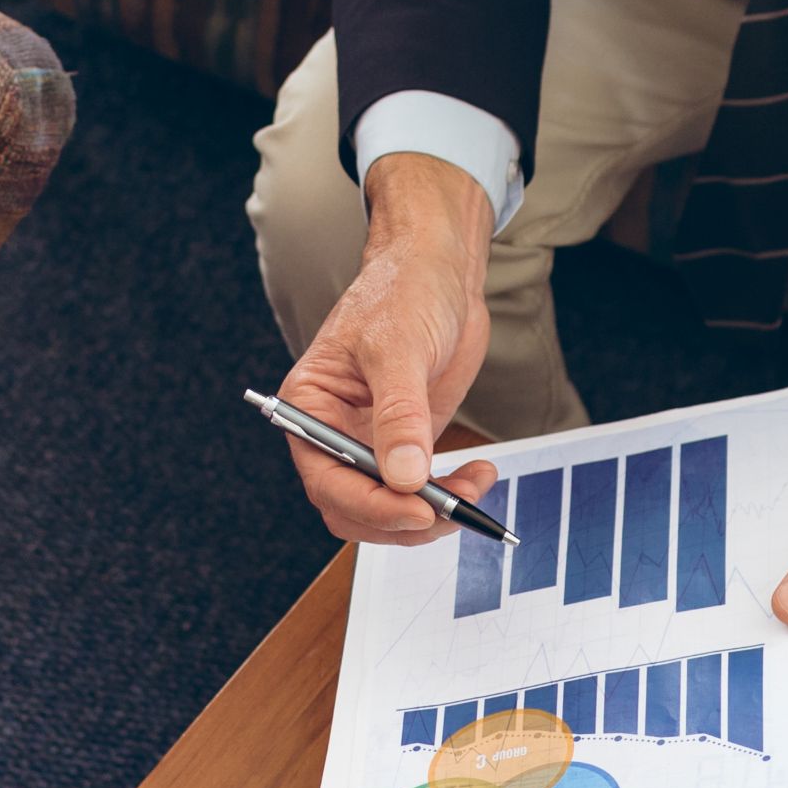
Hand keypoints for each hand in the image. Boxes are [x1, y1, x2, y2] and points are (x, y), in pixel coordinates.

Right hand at [276, 151, 499, 542]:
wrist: (439, 268)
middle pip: (353, 508)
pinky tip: (477, 476)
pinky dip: (448, 495)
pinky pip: (419, 490)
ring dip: (430, 513)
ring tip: (474, 491)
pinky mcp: (407, 442)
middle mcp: (334, 433)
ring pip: (388, 509)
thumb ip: (398, 415)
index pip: (327, 481)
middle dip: (401, 519)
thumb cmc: (403, 290)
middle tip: (450, 512)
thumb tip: (403, 477)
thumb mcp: (398, 349)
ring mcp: (371, 442)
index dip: (371, 505)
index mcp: (310, 409)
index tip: (418, 510)